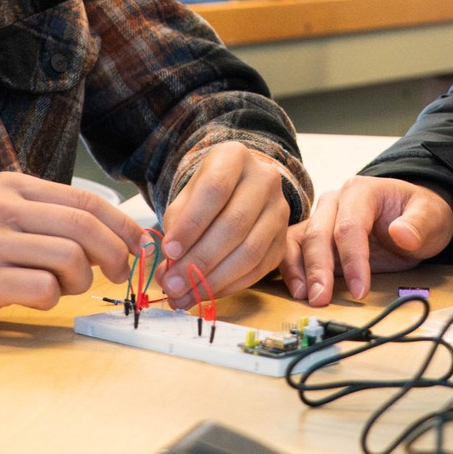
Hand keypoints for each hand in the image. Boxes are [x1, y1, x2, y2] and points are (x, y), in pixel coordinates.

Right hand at [0, 171, 144, 343]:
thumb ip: (47, 217)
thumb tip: (116, 232)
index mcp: (11, 186)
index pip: (86, 200)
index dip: (122, 225)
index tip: (139, 246)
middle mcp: (1, 207)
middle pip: (84, 227)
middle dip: (115, 254)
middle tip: (119, 274)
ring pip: (70, 258)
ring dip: (83, 280)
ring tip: (68, 288)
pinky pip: (43, 288)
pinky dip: (53, 298)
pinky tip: (38, 298)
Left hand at [156, 141, 291, 308]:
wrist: (238, 191)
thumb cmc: (206, 195)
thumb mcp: (186, 198)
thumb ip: (176, 227)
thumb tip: (170, 270)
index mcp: (235, 158)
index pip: (215, 190)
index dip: (191, 224)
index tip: (168, 250)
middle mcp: (265, 179)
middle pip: (234, 224)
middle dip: (199, 260)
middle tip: (172, 284)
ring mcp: (279, 210)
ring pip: (249, 251)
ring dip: (213, 280)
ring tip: (184, 295)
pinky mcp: (284, 239)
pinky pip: (259, 269)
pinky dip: (229, 286)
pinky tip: (206, 293)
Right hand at [279, 176, 452, 306]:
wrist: (412, 217)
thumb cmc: (420, 214)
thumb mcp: (432, 216)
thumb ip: (419, 224)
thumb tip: (402, 234)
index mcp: (361, 191)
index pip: (350, 226)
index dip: (353, 259)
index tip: (360, 289)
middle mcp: (335, 201)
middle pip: (319, 233)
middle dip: (319, 268)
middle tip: (321, 299)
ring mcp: (321, 218)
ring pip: (299, 239)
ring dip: (298, 269)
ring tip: (304, 296)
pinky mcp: (314, 236)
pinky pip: (292, 248)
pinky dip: (290, 268)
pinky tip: (295, 289)